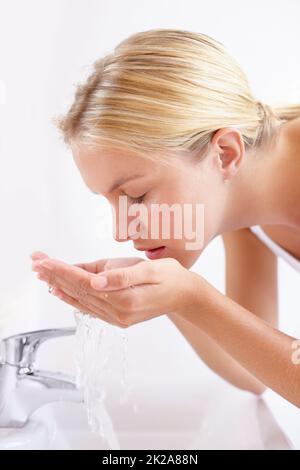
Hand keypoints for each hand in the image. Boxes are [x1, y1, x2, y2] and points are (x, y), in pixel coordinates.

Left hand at [31, 252, 194, 327]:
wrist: (186, 296)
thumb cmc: (170, 277)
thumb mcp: (149, 270)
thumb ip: (121, 276)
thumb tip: (95, 281)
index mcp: (124, 298)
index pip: (84, 282)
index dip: (61, 270)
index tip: (43, 260)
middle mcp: (117, 312)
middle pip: (78, 291)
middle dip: (55, 275)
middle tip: (35, 262)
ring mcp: (117, 318)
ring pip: (81, 300)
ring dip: (60, 286)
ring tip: (42, 274)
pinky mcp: (118, 318)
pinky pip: (89, 308)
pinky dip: (73, 298)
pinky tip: (61, 292)